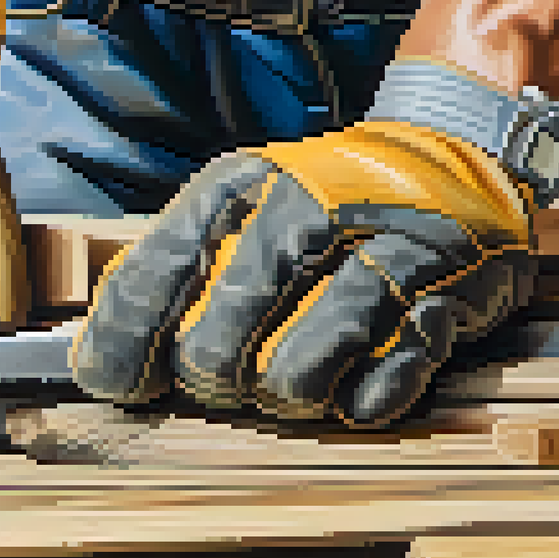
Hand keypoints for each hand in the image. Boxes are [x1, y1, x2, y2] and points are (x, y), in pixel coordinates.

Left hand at [71, 120, 534, 426]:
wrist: (460, 156)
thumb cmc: (325, 206)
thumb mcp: (243, 209)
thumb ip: (174, 271)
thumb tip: (98, 361)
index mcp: (239, 187)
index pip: (150, 279)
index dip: (120, 347)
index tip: (116, 386)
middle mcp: (302, 211)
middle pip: (214, 347)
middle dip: (212, 383)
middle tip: (231, 380)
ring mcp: (377, 252)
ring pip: (292, 375)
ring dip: (285, 396)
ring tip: (295, 383)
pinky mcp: (443, 295)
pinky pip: (380, 385)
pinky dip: (360, 401)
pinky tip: (357, 385)